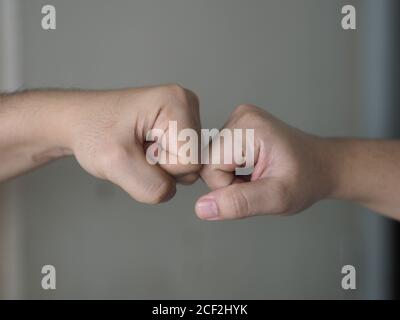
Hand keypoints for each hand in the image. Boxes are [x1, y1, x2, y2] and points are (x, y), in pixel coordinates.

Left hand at [68, 85, 200, 202]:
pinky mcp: (178, 129)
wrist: (80, 122)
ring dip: (157, 167)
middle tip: (135, 150)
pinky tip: (142, 149)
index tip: (137, 148)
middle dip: (160, 167)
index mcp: (178, 102)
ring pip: (186, 168)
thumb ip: (150, 186)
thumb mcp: (115, 162)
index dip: (161, 166)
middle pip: (192, 165)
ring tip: (137, 148)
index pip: (191, 162)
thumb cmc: (91, 130)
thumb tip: (171, 192)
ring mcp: (184, 117)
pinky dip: (158, 165)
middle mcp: (187, 105)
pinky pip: (179, 164)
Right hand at [196, 104, 334, 219]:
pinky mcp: (238, 127)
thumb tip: (202, 208)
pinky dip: (232, 170)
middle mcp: (240, 116)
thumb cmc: (307, 179)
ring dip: (230, 178)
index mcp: (248, 127)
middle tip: (258, 183)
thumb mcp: (277, 197)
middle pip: (208, 163)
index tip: (256, 187)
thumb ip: (240, 203)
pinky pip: (218, 157)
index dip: (228, 188)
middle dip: (229, 183)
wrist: (323, 165)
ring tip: (258, 176)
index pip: (209, 168)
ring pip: (211, 162)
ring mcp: (238, 119)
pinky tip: (253, 169)